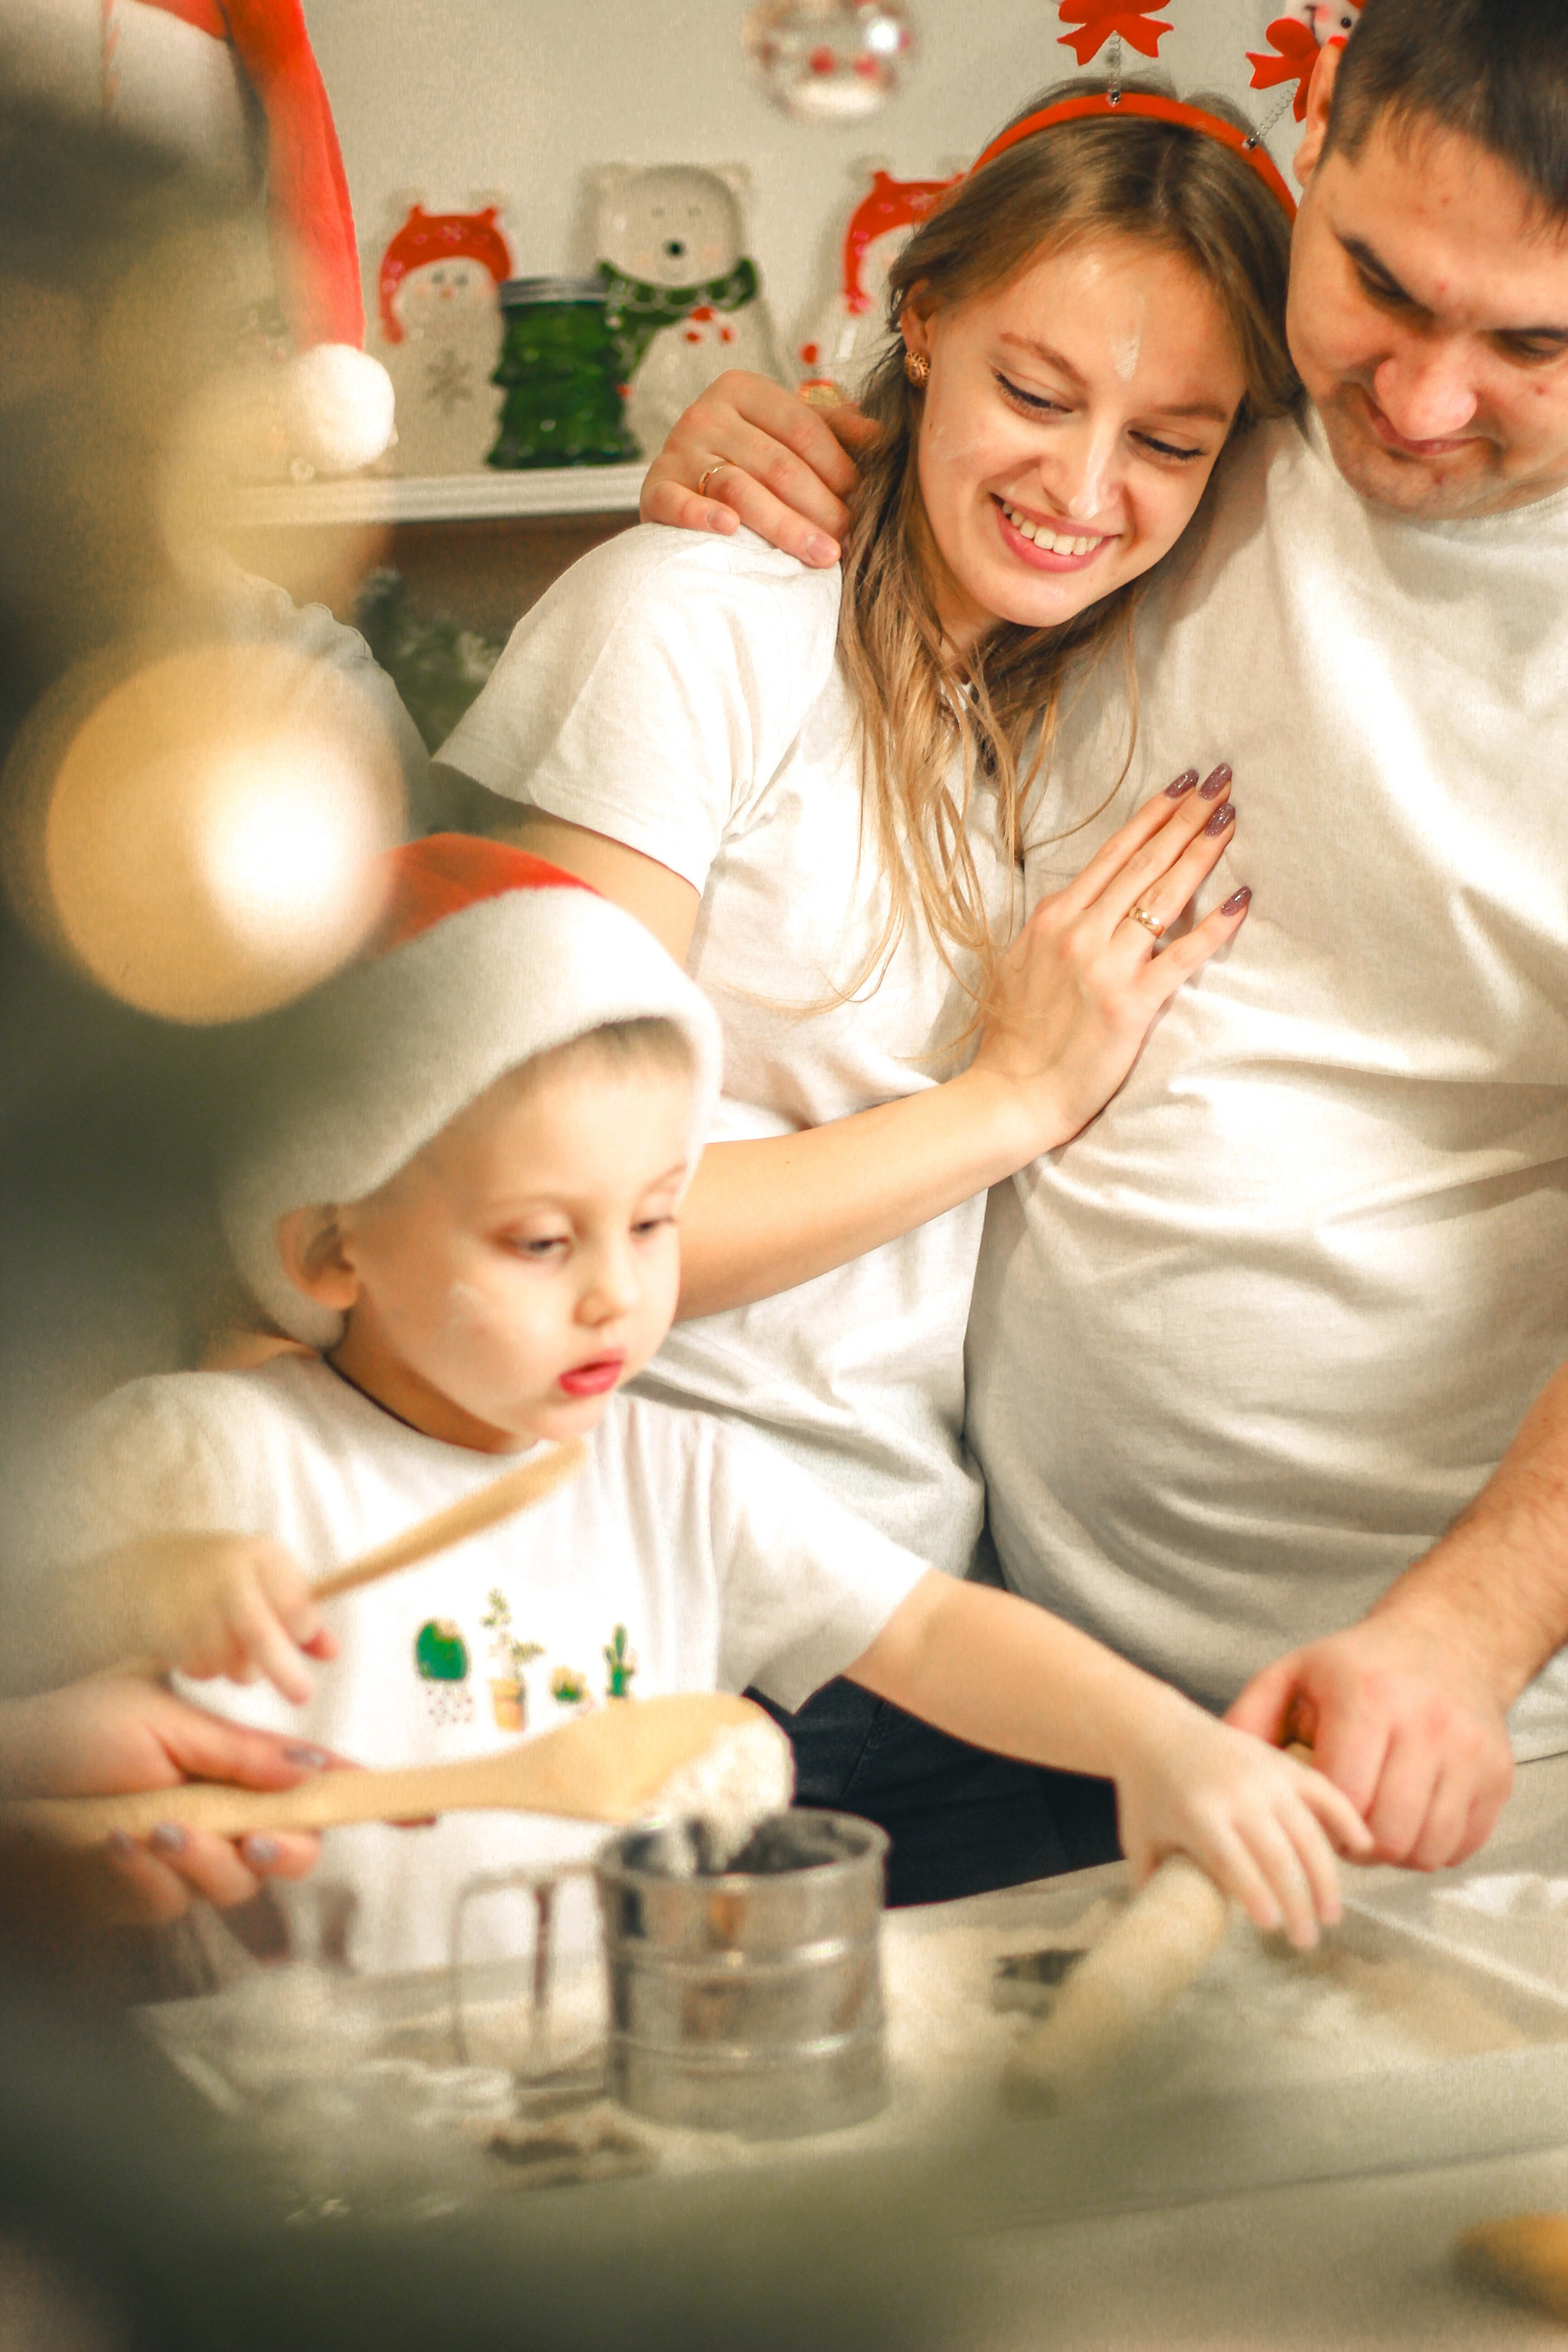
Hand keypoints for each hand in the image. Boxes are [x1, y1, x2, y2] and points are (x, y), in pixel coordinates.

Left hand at [0, 1675, 338, 1928]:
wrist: (10, 1768)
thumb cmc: (75, 1731)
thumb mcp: (166, 1721)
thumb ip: (240, 1753)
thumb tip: (310, 1766)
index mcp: (232, 1764)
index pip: (313, 1781)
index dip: (366, 1795)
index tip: (421, 1810)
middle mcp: (219, 1814)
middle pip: (295, 1851)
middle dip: (286, 1850)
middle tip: (255, 1841)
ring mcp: (185, 1858)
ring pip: (235, 1886)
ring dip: (202, 1859)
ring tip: (153, 1826)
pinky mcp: (144, 1893)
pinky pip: (170, 1904)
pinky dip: (145, 1875)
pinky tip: (115, 1841)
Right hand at [114, 1530, 336, 1703]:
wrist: (154, 1566)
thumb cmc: (231, 1577)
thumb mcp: (270, 1581)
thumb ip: (301, 1615)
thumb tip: (333, 1653)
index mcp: (261, 1555)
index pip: (294, 1602)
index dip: (303, 1627)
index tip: (302, 1637)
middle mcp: (225, 1574)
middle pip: (259, 1635)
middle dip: (284, 1671)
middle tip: (303, 1696)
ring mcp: (191, 1601)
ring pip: (230, 1661)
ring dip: (242, 1669)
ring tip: (237, 1651)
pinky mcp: (166, 1627)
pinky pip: (200, 1667)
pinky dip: (210, 1669)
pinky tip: (205, 1648)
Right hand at [638, 369, 874, 566]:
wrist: (679, 482)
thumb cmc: (745, 457)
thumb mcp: (784, 431)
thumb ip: (830, 428)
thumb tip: (881, 435)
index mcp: (743, 390)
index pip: (802, 428)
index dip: (838, 466)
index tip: (863, 498)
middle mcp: (706, 413)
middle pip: (777, 464)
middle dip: (821, 505)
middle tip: (850, 537)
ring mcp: (678, 450)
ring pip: (740, 489)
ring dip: (787, 526)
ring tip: (824, 555)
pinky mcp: (655, 488)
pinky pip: (677, 503)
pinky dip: (701, 515)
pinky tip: (728, 529)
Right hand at [964, 766, 1247, 1155]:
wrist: (1009, 1095)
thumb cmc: (1015, 1036)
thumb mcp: (1023, 963)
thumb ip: (1056, 928)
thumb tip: (1086, 899)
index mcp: (1053, 919)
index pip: (1113, 854)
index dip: (1152, 816)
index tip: (1182, 784)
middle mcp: (1078, 933)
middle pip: (1143, 863)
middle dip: (1186, 818)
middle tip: (1222, 782)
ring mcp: (1103, 967)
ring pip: (1163, 896)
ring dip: (1201, 852)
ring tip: (1231, 818)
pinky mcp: (1129, 1005)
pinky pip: (1181, 956)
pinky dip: (1214, 926)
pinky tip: (1241, 899)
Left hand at [1115, 1693, 1372, 1947]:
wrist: (1155, 1729)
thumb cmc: (1145, 1795)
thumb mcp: (1139, 1842)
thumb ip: (1154, 1887)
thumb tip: (1168, 1936)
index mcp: (1198, 1813)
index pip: (1233, 1860)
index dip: (1256, 1895)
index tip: (1273, 1929)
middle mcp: (1236, 1792)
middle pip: (1278, 1853)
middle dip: (1297, 1901)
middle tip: (1307, 1941)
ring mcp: (1264, 1775)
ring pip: (1307, 1829)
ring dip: (1324, 1876)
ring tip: (1330, 1915)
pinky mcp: (1281, 1762)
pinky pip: (1322, 1790)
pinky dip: (1346, 1816)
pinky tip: (1364, 1846)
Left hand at [1227, 1614, 1515, 1869]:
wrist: (1446, 1641)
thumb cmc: (1356, 1667)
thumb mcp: (1292, 1675)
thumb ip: (1248, 1721)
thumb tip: (1213, 1775)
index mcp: (1368, 1697)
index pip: (1343, 1796)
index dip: (1320, 1823)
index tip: (1310, 1817)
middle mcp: (1427, 1724)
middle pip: (1387, 1834)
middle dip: (1356, 1847)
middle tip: (1341, 1830)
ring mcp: (1470, 1752)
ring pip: (1426, 1848)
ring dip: (1394, 1851)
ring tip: (1373, 1822)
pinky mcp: (1498, 1777)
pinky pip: (1460, 1846)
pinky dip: (1431, 1847)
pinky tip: (1409, 1818)